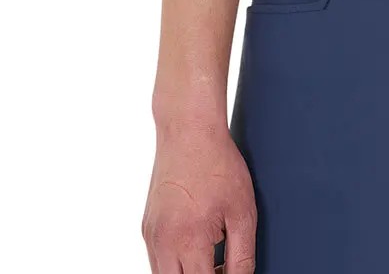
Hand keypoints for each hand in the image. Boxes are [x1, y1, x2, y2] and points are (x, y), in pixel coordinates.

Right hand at [141, 119, 256, 273]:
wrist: (188, 129)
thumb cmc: (218, 164)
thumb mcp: (243, 211)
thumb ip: (242, 256)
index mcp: (188, 241)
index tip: (232, 272)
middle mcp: (162, 243)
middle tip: (222, 269)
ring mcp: (150, 236)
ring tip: (211, 257)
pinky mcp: (146, 227)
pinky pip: (157, 260)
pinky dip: (176, 263)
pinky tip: (197, 243)